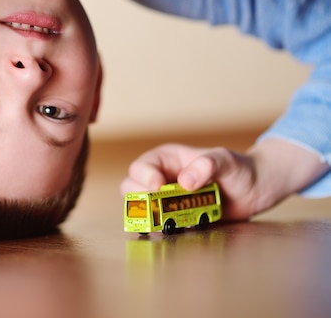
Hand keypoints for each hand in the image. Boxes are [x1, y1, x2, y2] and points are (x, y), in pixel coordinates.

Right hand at [121, 143, 257, 219]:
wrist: (256, 190)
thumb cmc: (239, 168)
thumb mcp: (225, 160)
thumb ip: (207, 164)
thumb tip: (185, 182)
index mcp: (166, 159)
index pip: (141, 167)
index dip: (144, 178)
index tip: (158, 188)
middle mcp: (161, 178)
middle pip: (132, 188)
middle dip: (141, 199)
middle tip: (159, 206)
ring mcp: (166, 200)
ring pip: (142, 208)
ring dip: (150, 216)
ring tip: (168, 220)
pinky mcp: (176, 218)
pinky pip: (160, 224)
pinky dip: (163, 228)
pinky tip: (177, 228)